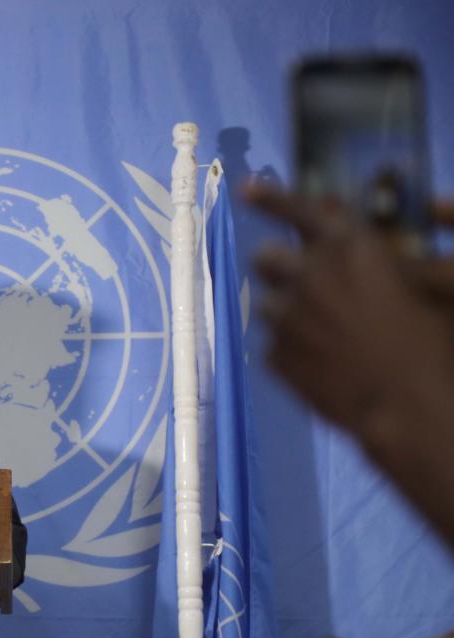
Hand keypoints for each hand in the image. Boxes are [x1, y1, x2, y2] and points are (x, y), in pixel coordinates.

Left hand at [246, 187, 453, 543]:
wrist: (412, 406)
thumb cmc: (434, 339)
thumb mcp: (420, 281)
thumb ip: (372, 248)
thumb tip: (335, 224)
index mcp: (349, 248)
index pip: (298, 209)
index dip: (271, 197)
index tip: (245, 189)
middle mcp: (309, 276)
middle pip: (267, 258)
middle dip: (280, 267)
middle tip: (302, 283)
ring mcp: (287, 318)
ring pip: (267, 303)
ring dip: (288, 313)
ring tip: (325, 336)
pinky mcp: (276, 356)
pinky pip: (274, 345)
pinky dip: (293, 351)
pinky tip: (324, 366)